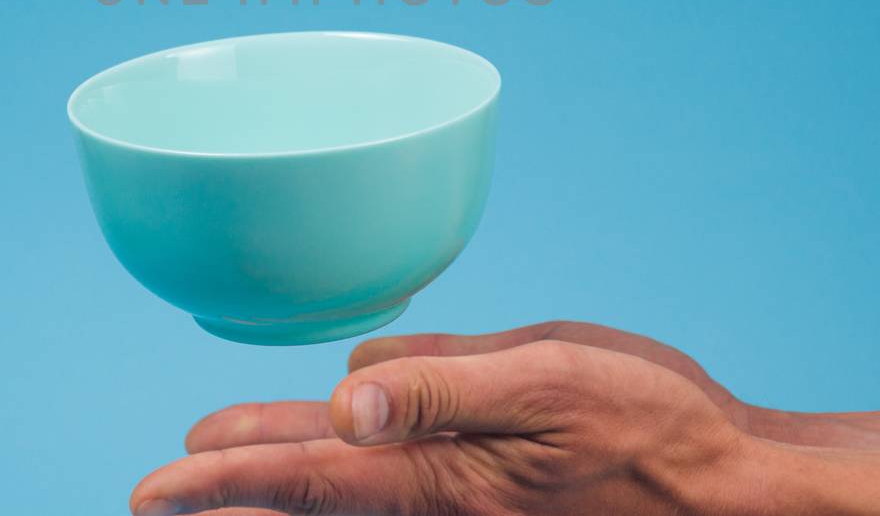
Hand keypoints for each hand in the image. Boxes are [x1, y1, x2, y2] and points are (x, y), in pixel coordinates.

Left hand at [130, 329, 755, 515]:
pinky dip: (336, 489)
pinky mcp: (488, 496)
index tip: (160, 480)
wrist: (725, 486)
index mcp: (443, 472)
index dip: (227, 478)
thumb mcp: (551, 377)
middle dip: (225, 496)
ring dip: (271, 491)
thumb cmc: (649, 423)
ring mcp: (462, 504)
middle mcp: (439, 499)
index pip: (309, 478)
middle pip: (308, 500)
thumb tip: (342, 403)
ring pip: (342, 499)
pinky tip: (329, 463)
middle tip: (153, 495)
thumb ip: (444, 387)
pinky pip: (389, 492)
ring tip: (210, 480)